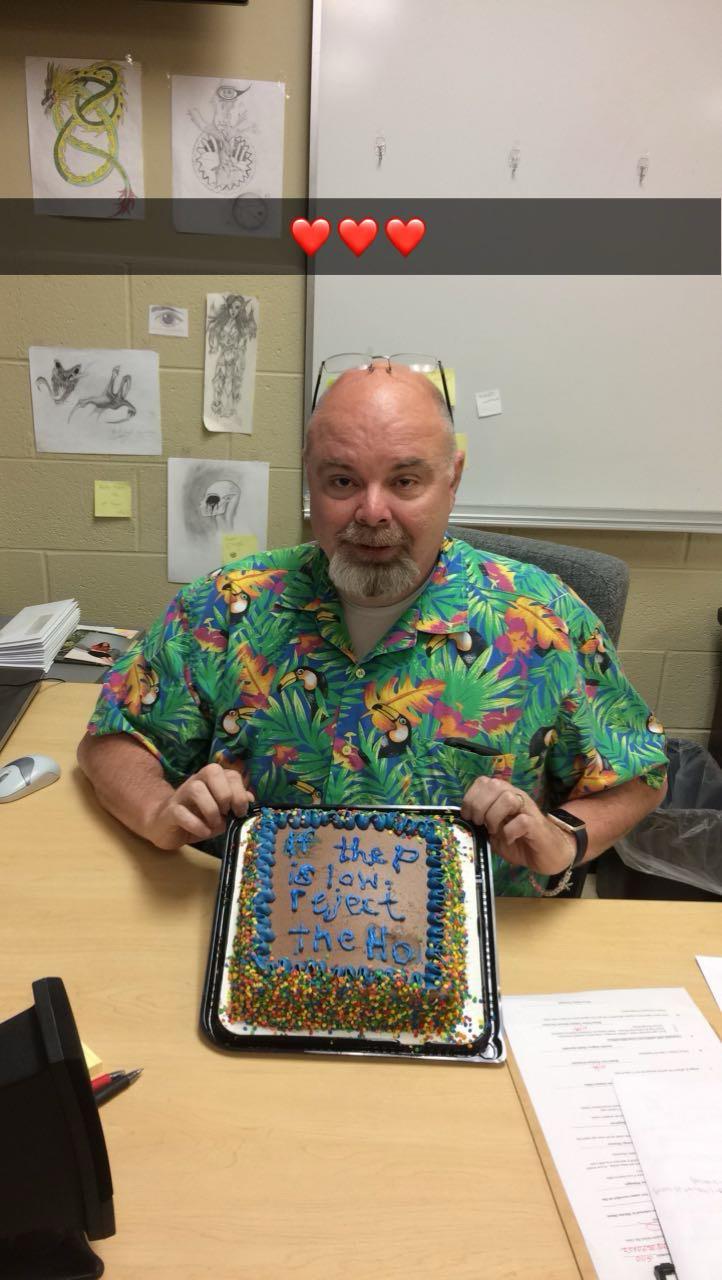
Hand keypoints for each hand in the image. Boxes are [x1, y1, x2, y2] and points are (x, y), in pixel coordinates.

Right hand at [144, 764, 253, 849]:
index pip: (231, 774)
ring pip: (196, 789)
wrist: (167, 826)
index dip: (240, 792)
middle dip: (225, 795)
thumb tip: (250, 798)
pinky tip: (203, 832)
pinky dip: (196, 824)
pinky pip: (181, 812)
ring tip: (214, 824)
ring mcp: (181, 794)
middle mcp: (196, 781)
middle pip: (212, 771)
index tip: (240, 811)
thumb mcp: (222, 813)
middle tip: (226, 814)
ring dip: (210, 810)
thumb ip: (235, 804)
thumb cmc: (198, 818)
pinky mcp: (170, 811)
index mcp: (212, 780)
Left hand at [460, 777, 574, 874]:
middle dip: (480, 806)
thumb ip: (481, 823)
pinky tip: (509, 839)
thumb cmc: (519, 841)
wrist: (547, 855)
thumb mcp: (494, 832)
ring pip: (508, 798)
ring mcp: (528, 809)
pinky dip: (510, 831)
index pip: (484, 781)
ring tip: (494, 830)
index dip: (471, 797)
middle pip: (494, 785)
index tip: (468, 816)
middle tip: (481, 824)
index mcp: (503, 796)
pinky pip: (522, 820)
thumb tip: (464, 821)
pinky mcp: (537, 825)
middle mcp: (516, 797)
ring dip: (494, 816)